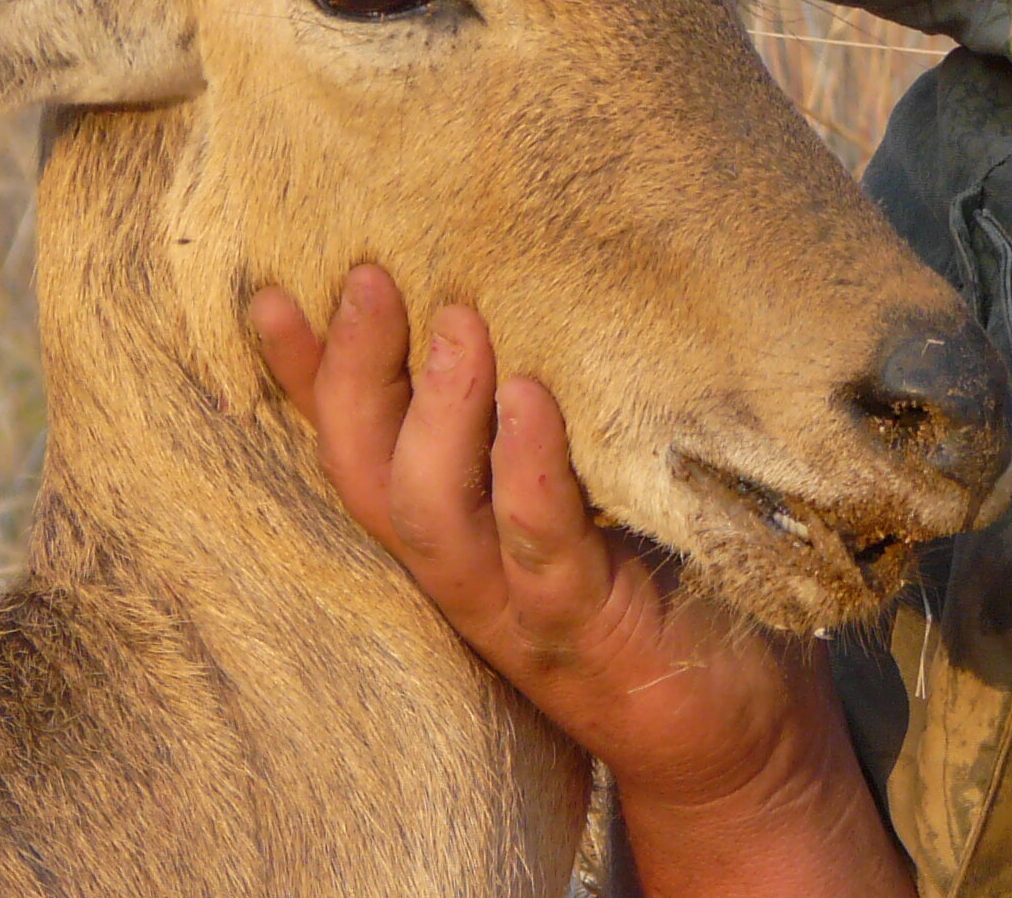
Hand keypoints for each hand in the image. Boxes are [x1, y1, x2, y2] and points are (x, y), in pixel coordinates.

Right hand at [249, 266, 910, 897]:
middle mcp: (466, 574)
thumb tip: (548, 285)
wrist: (737, 735)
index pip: (357, 448)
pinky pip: (543, 550)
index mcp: (455, 534)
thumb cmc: (669, 586)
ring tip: (458, 322)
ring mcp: (520, 606)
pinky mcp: (592, 625)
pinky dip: (529, 476)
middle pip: (370, 475)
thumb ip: (559, 410)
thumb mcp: (599, 484)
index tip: (275, 291)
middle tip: (372, 277)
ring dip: (439, 413)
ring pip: (435, 515)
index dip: (306, 379)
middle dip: (353, 376)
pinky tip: (531, 403)